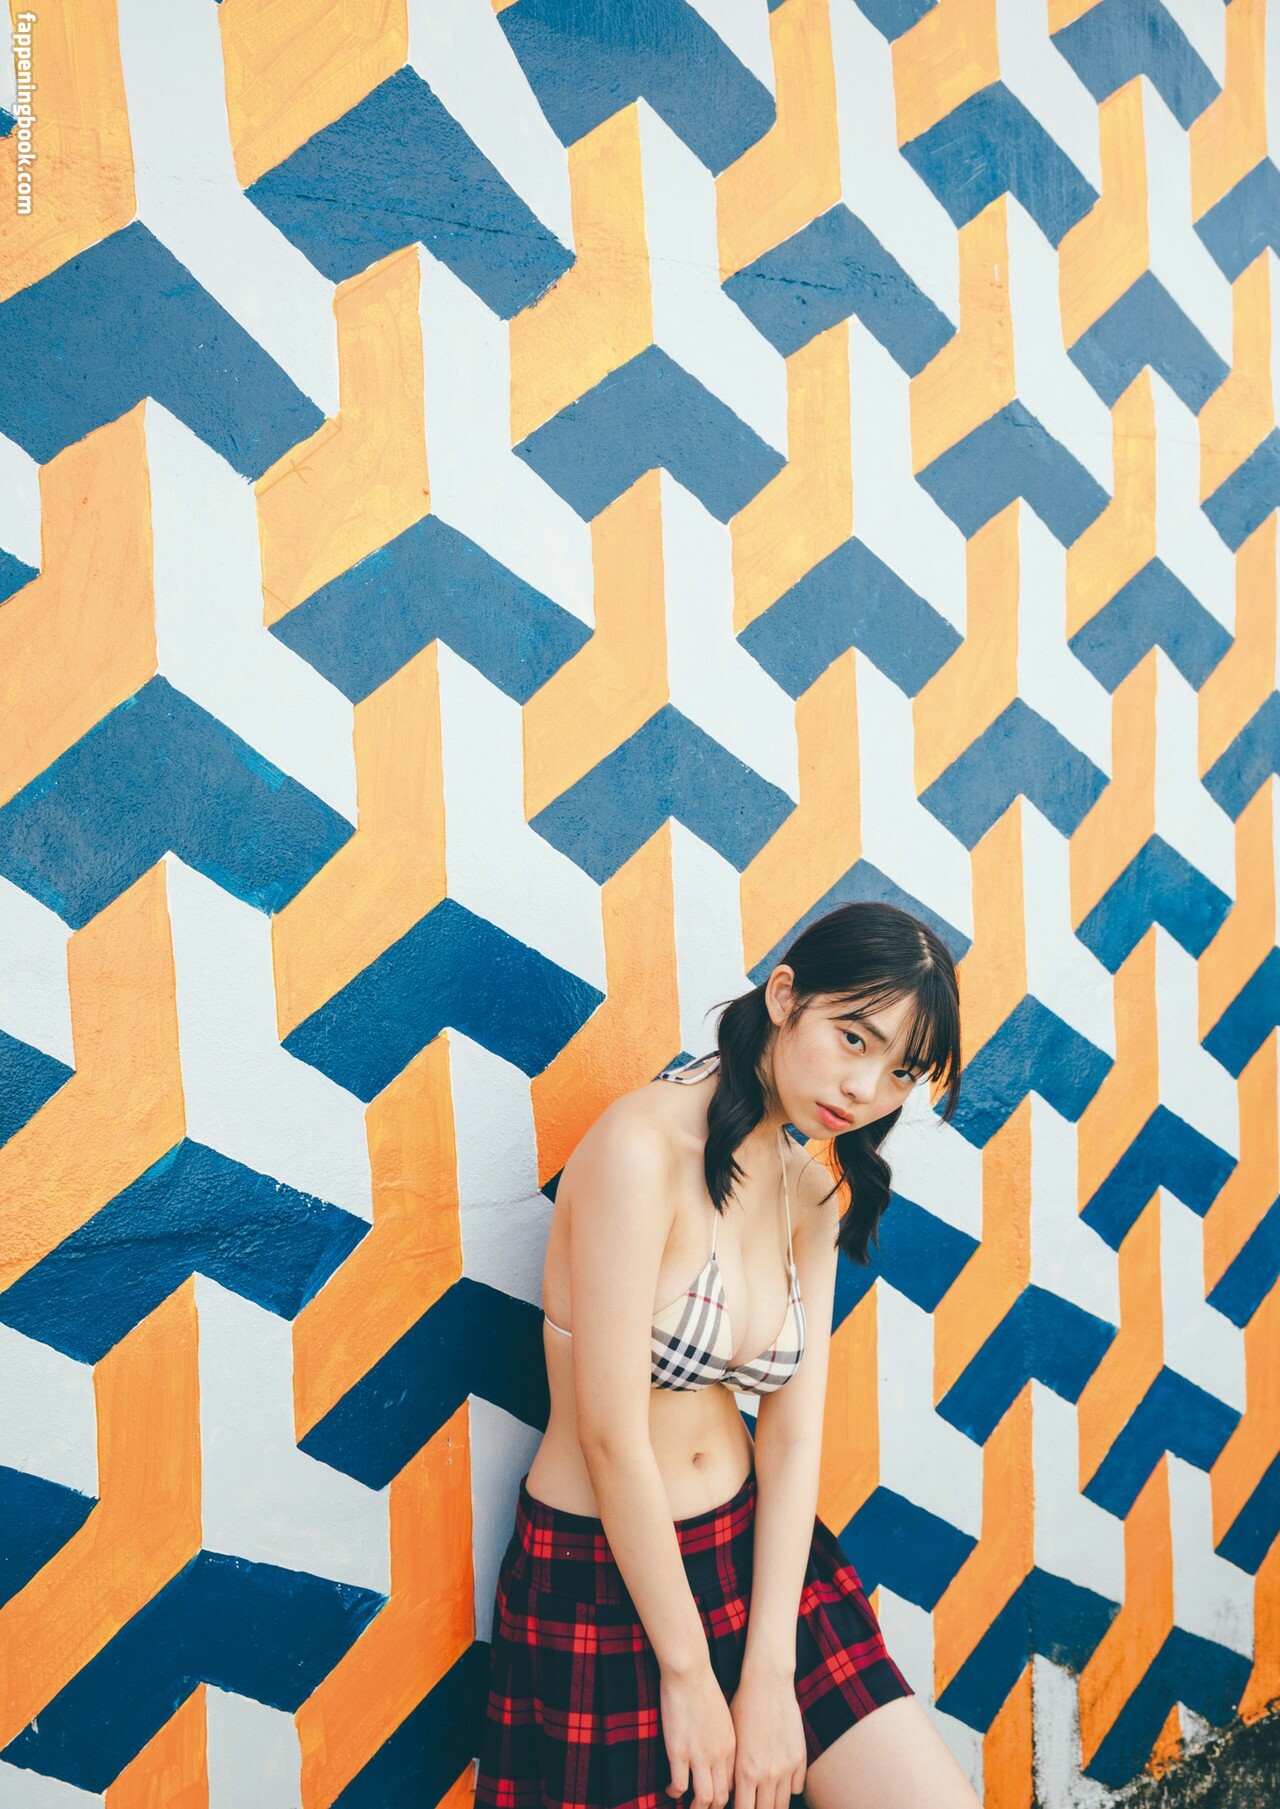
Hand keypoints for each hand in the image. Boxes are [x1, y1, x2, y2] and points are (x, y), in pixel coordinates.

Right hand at [661, 1663, 735, 1808]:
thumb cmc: (703, 1687)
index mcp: (732, 1745)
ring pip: (704, 1798)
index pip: (734, 1784)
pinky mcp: (679, 1752)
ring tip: (688, 1806)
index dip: (725, 1796)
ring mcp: (699, 1755)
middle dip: (713, 1808)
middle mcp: (719, 1755)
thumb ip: (723, 1738)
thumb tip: (717, 1753)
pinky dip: (675, 1793)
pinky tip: (671, 1790)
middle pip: (723, 1797)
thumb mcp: (723, 1715)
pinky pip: (680, 1786)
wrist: (690, 1671)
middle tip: (702, 1807)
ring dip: (697, 1807)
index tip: (714, 1797)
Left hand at [728, 1667, 805, 1808]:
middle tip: (754, 1804)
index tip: (740, 1807)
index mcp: (746, 1772)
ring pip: (782, 1805)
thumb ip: (734, 1771)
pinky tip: (781, 1783)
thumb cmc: (743, 1708)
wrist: (767, 1684)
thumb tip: (734, 1792)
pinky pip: (797, 1788)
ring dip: (773, 1805)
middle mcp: (767, 1775)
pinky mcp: (800, 1758)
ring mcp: (786, 1768)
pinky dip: (789, 1789)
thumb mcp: (732, 1741)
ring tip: (767, 1800)